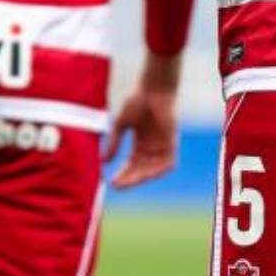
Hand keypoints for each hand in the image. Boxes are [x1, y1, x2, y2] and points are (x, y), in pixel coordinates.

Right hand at [105, 75, 179, 190]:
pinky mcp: (172, 143)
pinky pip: (167, 163)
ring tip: (126, 181)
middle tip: (117, 185)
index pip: (131, 165)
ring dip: (140, 177)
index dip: (123, 174)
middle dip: (129, 179)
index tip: (111, 182)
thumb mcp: (121, 125)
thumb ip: (114, 143)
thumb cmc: (137, 102)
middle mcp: (152, 148)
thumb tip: (103, 162)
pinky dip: (157, 171)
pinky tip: (144, 175)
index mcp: (140, 144)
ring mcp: (162, 146)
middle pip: (141, 170)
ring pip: (152, 170)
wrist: (153, 90)